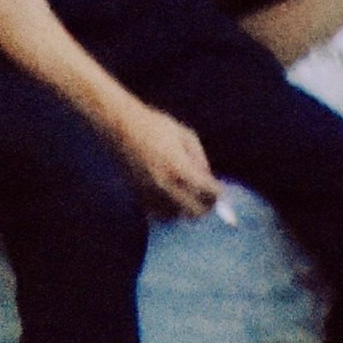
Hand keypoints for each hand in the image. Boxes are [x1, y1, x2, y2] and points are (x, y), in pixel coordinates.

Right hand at [107, 100, 222, 219]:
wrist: (122, 128)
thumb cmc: (156, 126)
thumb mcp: (185, 135)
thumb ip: (199, 158)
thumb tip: (208, 178)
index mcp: (179, 167)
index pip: (206, 191)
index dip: (218, 193)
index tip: (221, 191)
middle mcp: (165, 185)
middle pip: (194, 211)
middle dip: (206, 207)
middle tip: (210, 200)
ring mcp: (151, 193)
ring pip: (176, 216)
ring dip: (186, 210)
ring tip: (191, 200)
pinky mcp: (139, 195)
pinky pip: (158, 215)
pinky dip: (169, 212)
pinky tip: (173, 201)